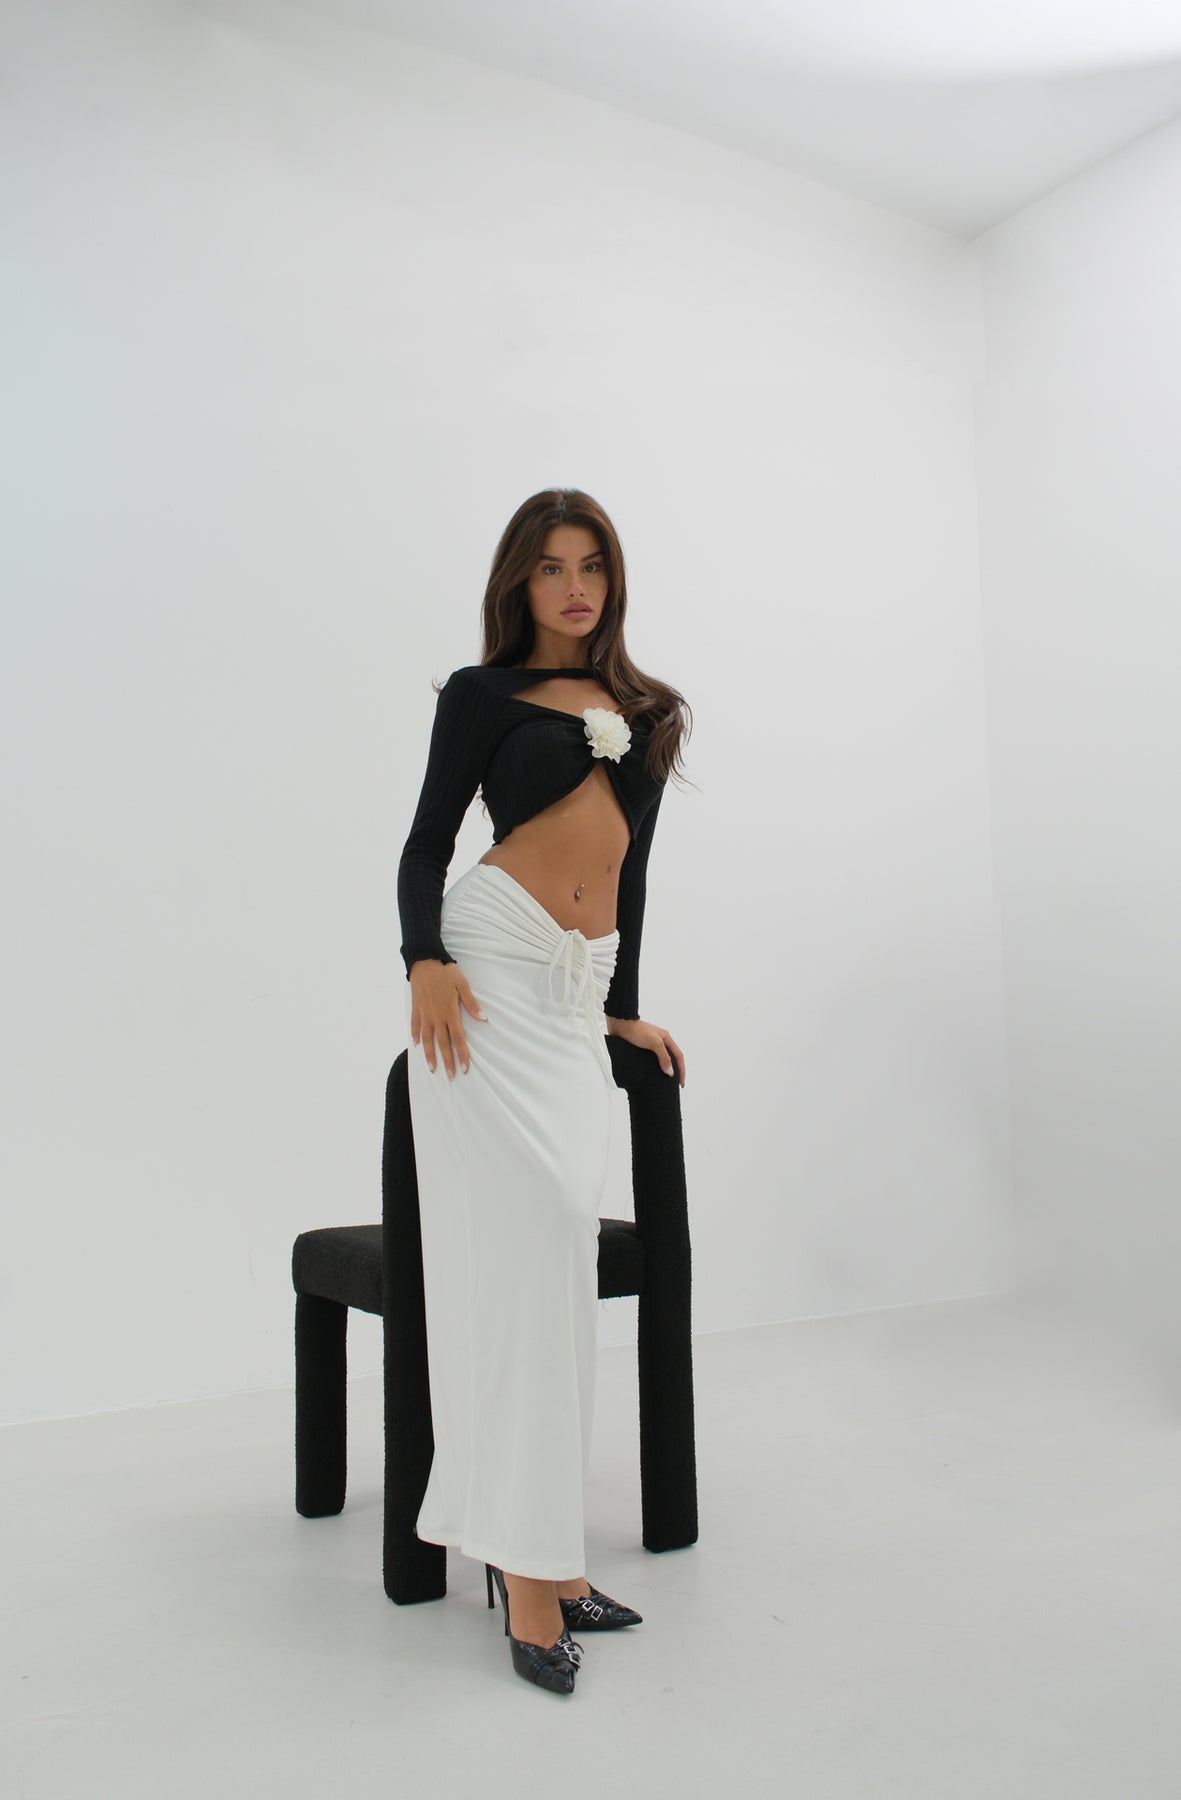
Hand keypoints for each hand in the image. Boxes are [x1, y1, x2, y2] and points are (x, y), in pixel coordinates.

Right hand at [409, 959, 486, 1077]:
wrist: (424, 961)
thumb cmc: (446, 972)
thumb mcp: (462, 985)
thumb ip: (471, 1004)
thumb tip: (483, 1019)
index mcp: (449, 1012)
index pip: (457, 1038)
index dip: (462, 1054)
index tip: (464, 1067)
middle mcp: (436, 1016)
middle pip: (442, 1043)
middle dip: (447, 1061)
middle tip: (451, 1076)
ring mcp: (424, 1014)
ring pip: (427, 1039)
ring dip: (430, 1055)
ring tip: (432, 1068)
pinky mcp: (416, 1008)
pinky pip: (415, 1026)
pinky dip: (416, 1036)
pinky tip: (417, 1045)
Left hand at [605, 1015, 685, 1085]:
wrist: (620, 1024)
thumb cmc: (637, 1030)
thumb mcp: (654, 1043)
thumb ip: (664, 1057)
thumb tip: (671, 1071)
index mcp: (666, 1038)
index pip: (678, 1056)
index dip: (681, 1069)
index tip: (681, 1082)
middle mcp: (660, 1041)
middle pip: (672, 1058)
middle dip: (675, 1070)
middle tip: (674, 1083)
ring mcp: (650, 1045)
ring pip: (661, 1059)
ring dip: (663, 1069)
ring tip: (663, 1080)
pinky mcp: (641, 1048)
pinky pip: (651, 1060)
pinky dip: (653, 1067)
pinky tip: (650, 1073)